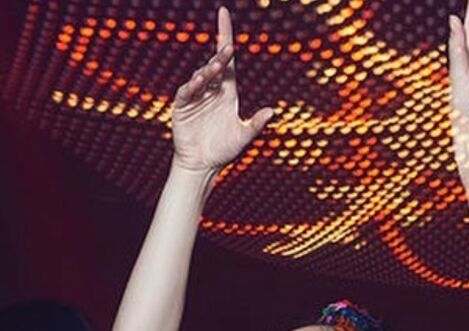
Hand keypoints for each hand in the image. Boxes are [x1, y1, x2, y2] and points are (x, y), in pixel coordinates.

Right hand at [171, 7, 274, 173]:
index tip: (224, 14)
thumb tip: (272, 112)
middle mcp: (212, 91)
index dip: (225, 37)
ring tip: (217, 67)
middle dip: (221, 56)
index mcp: (227, 93)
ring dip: (209, 71)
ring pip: (202, 77)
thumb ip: (256, 124)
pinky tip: (200, 81)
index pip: (228, 61)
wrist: (203, 165)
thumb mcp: (243, 137)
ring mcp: (196, 97)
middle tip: (228, 49)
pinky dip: (193, 86)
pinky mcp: (183, 106)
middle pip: (216, 67)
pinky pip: (187, 92)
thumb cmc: (223, 150)